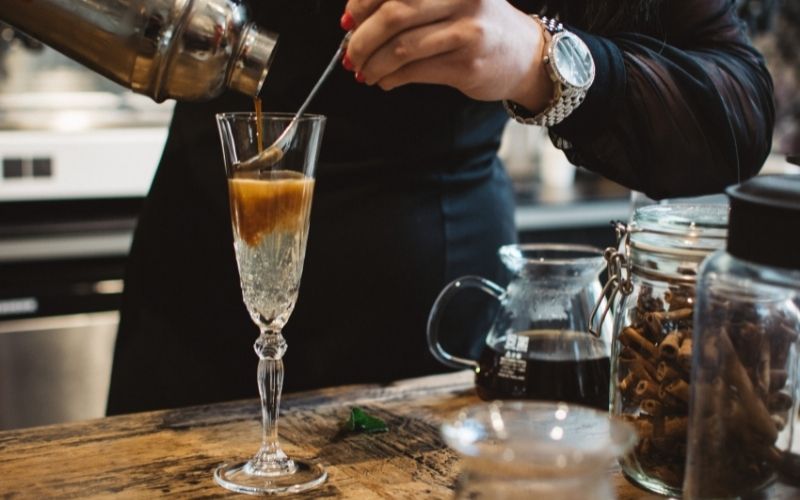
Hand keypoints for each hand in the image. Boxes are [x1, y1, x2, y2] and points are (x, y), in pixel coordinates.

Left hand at [342, 0, 552, 110]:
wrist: (525, 55)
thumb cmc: (477, 25)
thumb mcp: (449, 0)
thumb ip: (409, 2)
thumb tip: (354, 19)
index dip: (362, 3)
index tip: (348, 20)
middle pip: (394, 14)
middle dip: (362, 38)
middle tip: (350, 54)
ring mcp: (467, 30)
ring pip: (401, 47)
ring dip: (373, 64)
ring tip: (364, 72)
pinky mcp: (467, 63)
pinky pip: (414, 71)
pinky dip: (390, 78)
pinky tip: (385, 80)